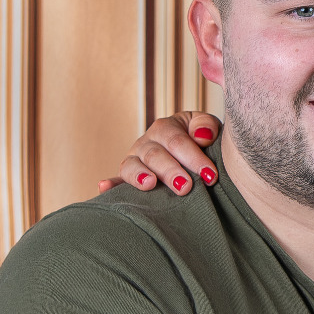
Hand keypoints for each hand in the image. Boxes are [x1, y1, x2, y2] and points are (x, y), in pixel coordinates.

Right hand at [98, 112, 223, 194]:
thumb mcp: (205, 126)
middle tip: (185, 186)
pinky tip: (104, 187)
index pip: (178, 142)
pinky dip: (110, 184)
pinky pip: (117, 180)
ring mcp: (135, 160)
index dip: (194, 158)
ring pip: (133, 166)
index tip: (210, 175)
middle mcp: (147, 142)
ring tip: (150, 184)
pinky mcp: (127, 177)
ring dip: (140, 176)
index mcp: (166, 128)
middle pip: (155, 155)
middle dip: (170, 171)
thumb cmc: (200, 140)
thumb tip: (202, 137)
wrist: (192, 149)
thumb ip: (206, 126)